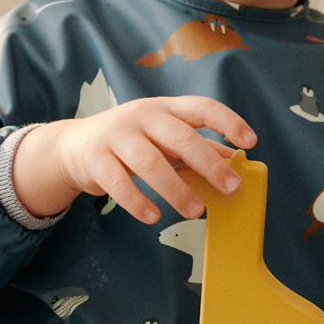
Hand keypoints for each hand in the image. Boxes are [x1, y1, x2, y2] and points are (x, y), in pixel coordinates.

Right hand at [11, 96, 256, 222]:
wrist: (73, 146)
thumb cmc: (132, 140)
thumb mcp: (164, 136)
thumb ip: (197, 146)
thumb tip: (235, 160)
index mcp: (166, 108)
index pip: (202, 106)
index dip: (228, 121)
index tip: (250, 142)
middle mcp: (142, 116)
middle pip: (179, 137)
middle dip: (208, 163)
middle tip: (231, 187)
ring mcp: (116, 135)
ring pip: (149, 162)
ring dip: (176, 189)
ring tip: (196, 211)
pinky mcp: (94, 159)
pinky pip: (118, 182)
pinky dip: (137, 201)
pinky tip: (153, 217)